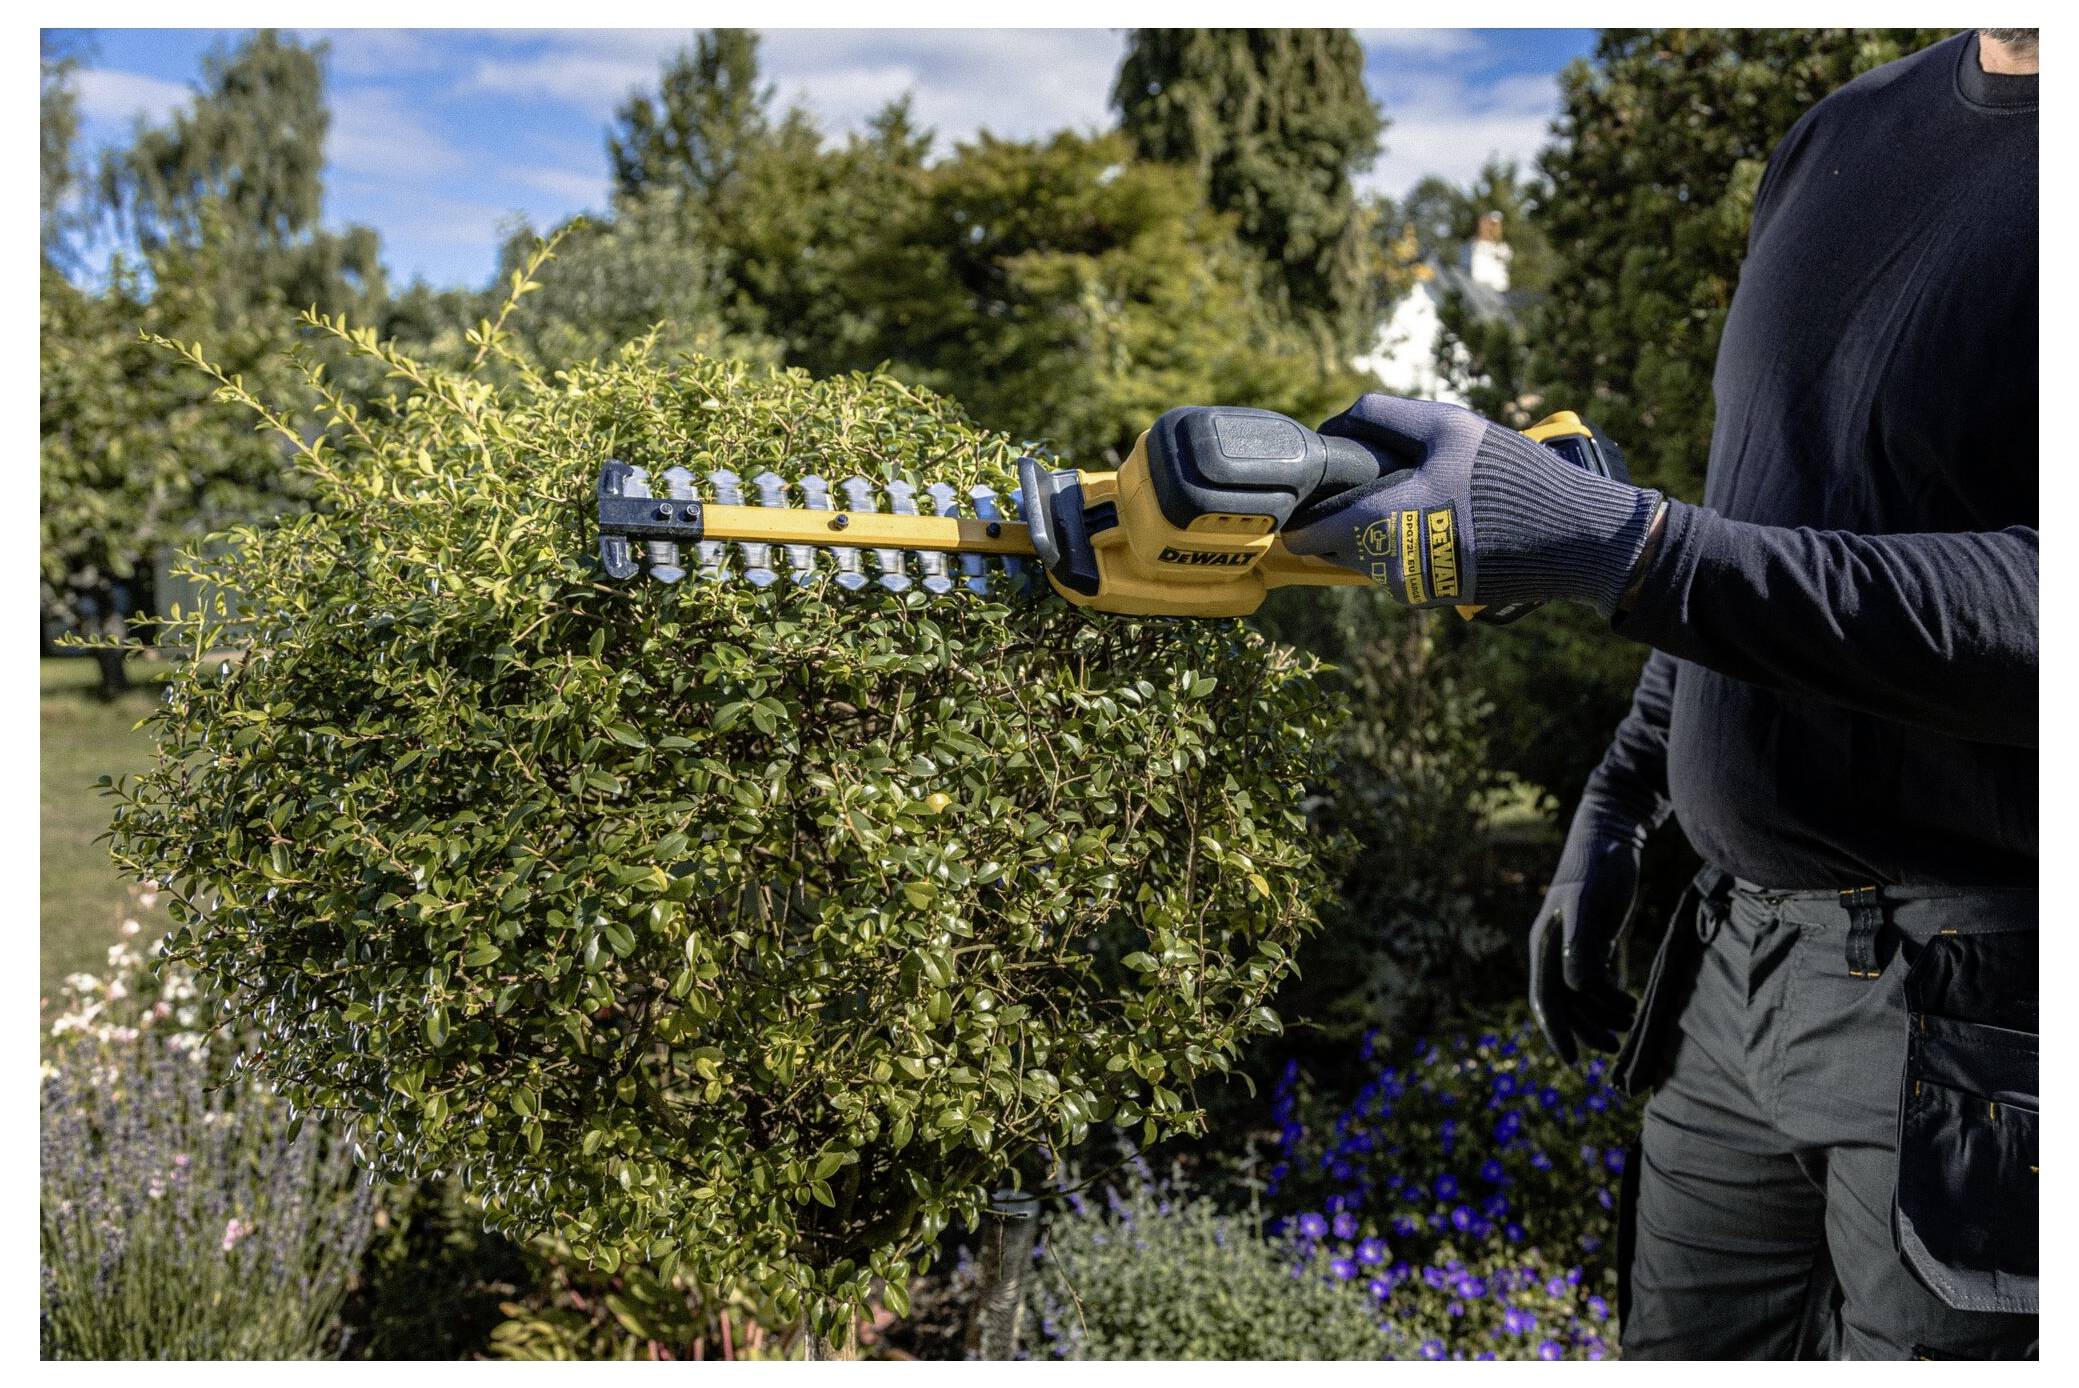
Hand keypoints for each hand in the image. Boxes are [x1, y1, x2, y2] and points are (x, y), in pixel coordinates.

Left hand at [1283, 394, 1662, 617]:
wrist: (1574, 534)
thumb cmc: (1509, 474)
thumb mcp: (1449, 426)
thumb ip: (1382, 417)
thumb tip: (1333, 426)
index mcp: (1383, 523)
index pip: (1308, 535)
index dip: (1300, 515)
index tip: (1309, 493)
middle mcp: (1389, 566)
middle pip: (1334, 545)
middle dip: (1341, 517)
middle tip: (1372, 484)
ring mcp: (1412, 588)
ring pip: (1366, 558)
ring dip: (1374, 532)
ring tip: (1417, 498)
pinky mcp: (1435, 597)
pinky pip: (1398, 569)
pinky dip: (1404, 547)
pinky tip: (1440, 521)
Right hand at [1528, 794, 1645, 1063]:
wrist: (1613, 830)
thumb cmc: (1599, 866)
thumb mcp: (1589, 905)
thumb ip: (1581, 946)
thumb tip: (1577, 990)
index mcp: (1545, 943)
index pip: (1546, 999)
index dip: (1557, 1032)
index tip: (1573, 1061)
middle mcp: (1554, 947)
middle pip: (1564, 1002)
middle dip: (1586, 1028)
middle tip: (1614, 1047)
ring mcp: (1573, 942)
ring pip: (1581, 993)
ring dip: (1602, 1012)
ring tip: (1630, 1020)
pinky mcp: (1592, 935)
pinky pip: (1594, 976)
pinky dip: (1609, 994)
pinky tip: (1629, 1002)